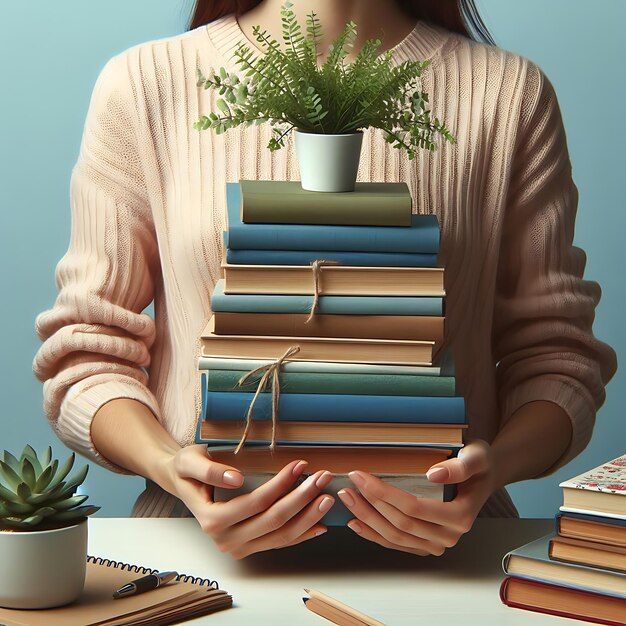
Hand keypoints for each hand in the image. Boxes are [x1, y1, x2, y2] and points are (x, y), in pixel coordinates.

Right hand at [163, 444, 334, 558]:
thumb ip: (210, 471)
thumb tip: (235, 479)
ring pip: (281, 536)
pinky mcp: (249, 547)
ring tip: (327, 497)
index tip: (301, 465)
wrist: (184, 483)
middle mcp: (226, 540)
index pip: (255, 502)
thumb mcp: (190, 461)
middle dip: (302, 499)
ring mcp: (239, 547)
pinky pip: (280, 543)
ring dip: (308, 517)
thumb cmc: (188, 469)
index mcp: (212, 520)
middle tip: (322, 478)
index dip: (281, 485)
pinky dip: (302, 534)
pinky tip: (320, 525)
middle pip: (273, 521)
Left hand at [336, 440, 495, 555]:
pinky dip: (374, 534)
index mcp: (460, 516)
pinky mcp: (426, 544)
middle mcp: (449, 536)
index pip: (414, 508)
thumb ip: (460, 466)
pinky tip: (356, 523)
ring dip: (367, 519)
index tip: (361, 476)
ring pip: (395, 536)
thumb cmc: (479, 464)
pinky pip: (396, 544)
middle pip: (401, 524)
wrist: (484, 476)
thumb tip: (434, 475)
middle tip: (348, 485)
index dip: (384, 494)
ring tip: (347, 499)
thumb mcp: (476, 456)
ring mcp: (437, 543)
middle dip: (370, 504)